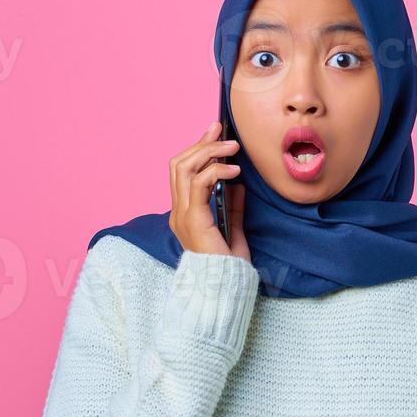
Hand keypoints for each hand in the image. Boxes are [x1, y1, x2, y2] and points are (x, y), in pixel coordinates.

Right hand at [169, 120, 249, 260]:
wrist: (225, 286)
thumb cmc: (228, 264)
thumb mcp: (233, 229)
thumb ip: (232, 206)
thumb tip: (238, 185)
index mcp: (184, 214)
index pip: (183, 172)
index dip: (198, 149)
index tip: (215, 134)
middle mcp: (178, 212)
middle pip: (179, 164)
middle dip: (200, 143)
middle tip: (220, 129)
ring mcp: (182, 215)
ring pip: (184, 168)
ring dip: (209, 151)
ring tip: (231, 146)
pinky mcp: (193, 219)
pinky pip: (199, 183)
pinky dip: (216, 171)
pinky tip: (234, 170)